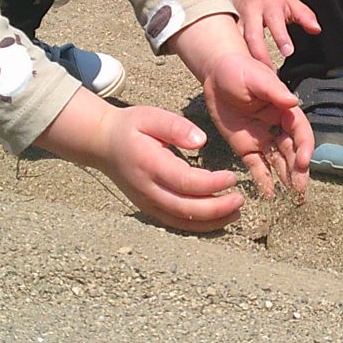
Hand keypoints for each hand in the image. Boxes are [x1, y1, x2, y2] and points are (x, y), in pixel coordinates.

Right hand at [95, 104, 245, 231]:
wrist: (102, 144)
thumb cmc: (131, 127)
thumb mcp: (151, 116)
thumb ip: (176, 127)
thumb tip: (201, 141)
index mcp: (149, 164)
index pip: (186, 181)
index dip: (212, 183)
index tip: (233, 177)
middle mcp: (147, 189)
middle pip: (185, 208)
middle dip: (217, 208)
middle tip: (240, 200)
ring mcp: (146, 202)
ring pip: (181, 221)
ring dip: (210, 222)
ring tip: (235, 214)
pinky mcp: (148, 209)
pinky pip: (174, 223)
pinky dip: (197, 226)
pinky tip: (217, 220)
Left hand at [201, 52, 313, 199]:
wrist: (216, 74)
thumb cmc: (239, 70)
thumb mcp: (256, 77)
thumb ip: (273, 90)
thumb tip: (293, 102)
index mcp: (285, 110)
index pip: (300, 132)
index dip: (305, 147)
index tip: (303, 162)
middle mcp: (277, 127)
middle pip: (293, 152)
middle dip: (299, 171)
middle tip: (301, 191)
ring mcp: (263, 139)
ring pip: (279, 163)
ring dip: (287, 180)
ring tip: (293, 199)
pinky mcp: (246, 147)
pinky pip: (257, 167)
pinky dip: (264, 181)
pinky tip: (268, 195)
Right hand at [224, 0, 319, 63]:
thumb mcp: (291, 0)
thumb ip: (304, 15)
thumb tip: (316, 29)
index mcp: (269, 6)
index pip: (275, 22)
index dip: (281, 37)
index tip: (288, 52)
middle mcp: (252, 13)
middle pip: (253, 35)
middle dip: (260, 54)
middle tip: (269, 71)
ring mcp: (239, 21)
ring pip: (240, 41)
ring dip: (247, 58)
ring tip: (256, 74)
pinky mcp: (231, 28)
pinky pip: (232, 44)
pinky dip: (237, 56)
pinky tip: (243, 70)